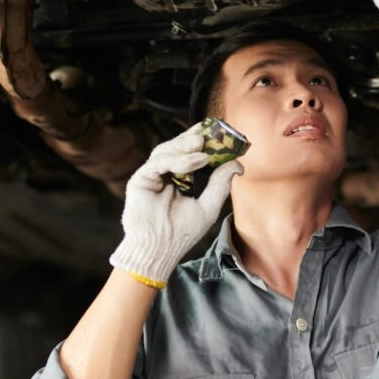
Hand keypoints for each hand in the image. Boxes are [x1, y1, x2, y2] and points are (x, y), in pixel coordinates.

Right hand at [109, 124, 243, 285]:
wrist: (159, 250)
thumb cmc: (182, 233)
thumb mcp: (209, 207)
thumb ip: (221, 184)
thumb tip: (237, 164)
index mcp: (180, 179)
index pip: (190, 153)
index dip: (201, 139)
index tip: (216, 128)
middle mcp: (165, 174)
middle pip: (177, 147)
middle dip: (193, 138)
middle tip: (209, 133)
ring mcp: (152, 175)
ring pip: (166, 150)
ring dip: (186, 146)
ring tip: (203, 146)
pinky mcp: (141, 179)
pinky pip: (159, 162)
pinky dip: (178, 159)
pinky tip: (197, 161)